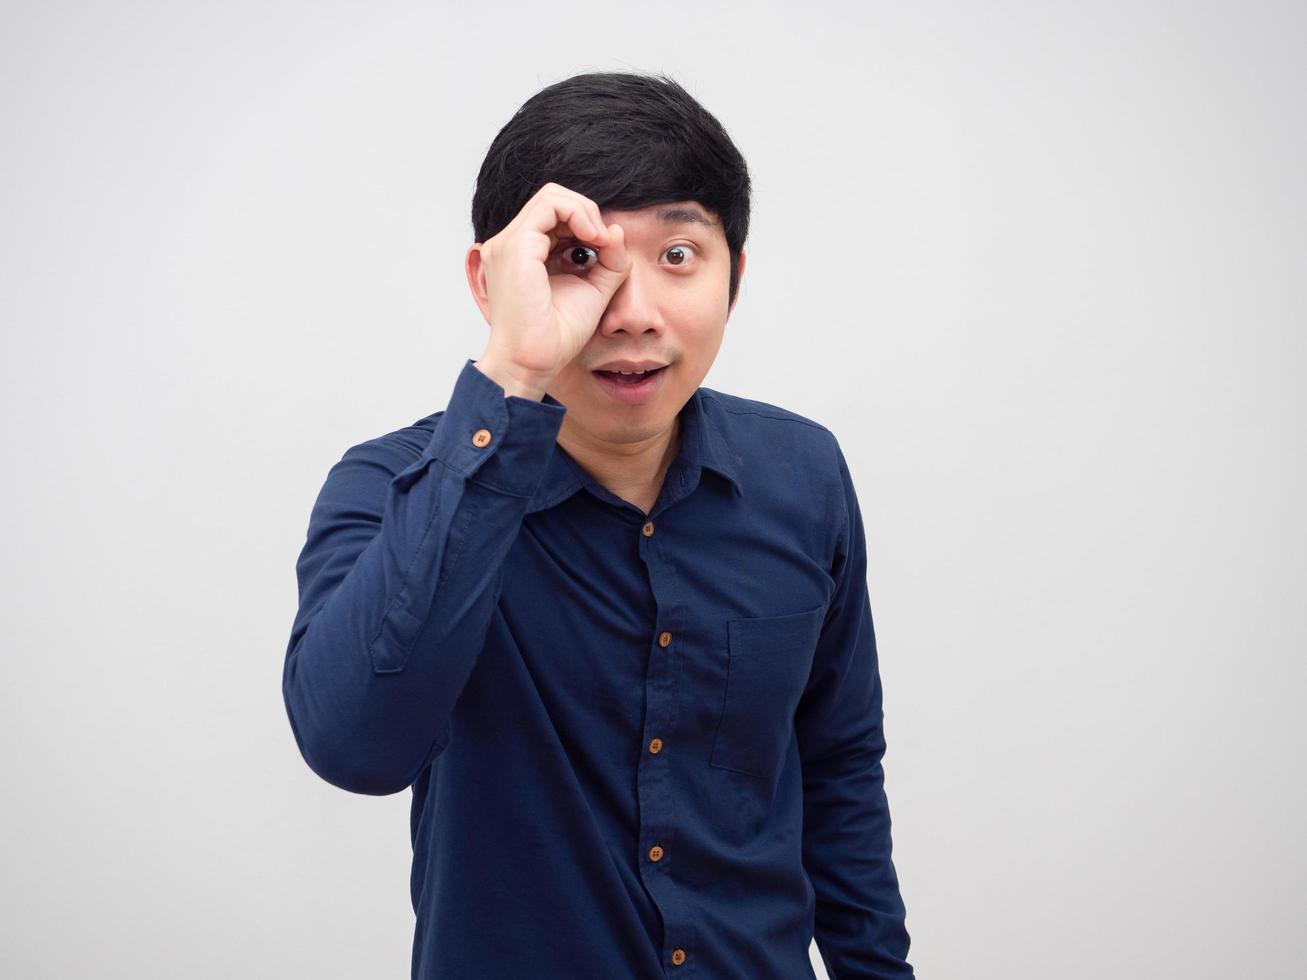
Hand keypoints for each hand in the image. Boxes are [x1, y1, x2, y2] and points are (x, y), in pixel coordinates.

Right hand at [470, 182, 630, 398]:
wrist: (533, 363)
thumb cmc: (555, 337)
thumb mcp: (592, 290)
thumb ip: (608, 261)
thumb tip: (616, 230)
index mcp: (523, 255)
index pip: (555, 216)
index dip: (586, 223)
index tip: (606, 249)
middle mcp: (510, 244)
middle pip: (554, 200)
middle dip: (587, 213)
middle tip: (605, 242)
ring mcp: (509, 243)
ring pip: (552, 196)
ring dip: (585, 212)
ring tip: (600, 240)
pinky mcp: (516, 246)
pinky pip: (551, 205)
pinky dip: (580, 215)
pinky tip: (594, 239)